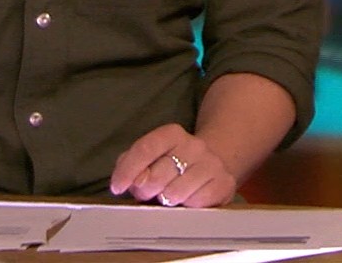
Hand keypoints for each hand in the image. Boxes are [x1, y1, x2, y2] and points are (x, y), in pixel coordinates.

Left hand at [109, 124, 233, 207]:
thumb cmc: (173, 165)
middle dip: (146, 191)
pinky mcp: (224, 184)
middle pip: (156, 175)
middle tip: (150, 194)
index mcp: (172, 134)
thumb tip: (132, 181)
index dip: (127, 170)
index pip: (145, 149)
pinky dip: (186, 207)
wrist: (215, 164)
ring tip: (170, 196)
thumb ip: (132, 164)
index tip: (117, 188)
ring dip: (166, 201)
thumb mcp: (151, 158)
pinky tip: (188, 200)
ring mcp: (211, 164)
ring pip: (175, 193)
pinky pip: (195, 204)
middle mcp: (194, 145)